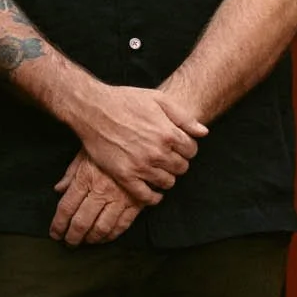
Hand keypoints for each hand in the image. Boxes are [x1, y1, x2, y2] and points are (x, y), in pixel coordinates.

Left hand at [50, 154, 149, 245]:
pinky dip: (112, 235)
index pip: (66, 208)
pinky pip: (122, 225)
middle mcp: (101, 190)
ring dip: (91, 239)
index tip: (55, 233)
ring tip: (86, 241)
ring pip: (102, 228)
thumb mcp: (85, 153)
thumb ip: (71, 174)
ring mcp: (120, 197)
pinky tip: (105, 237)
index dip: (58, 225)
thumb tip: (58, 190)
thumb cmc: (109, 145)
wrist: (140, 139)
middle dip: (73, 237)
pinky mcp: (137, 201)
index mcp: (86, 178)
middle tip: (69, 243)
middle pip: (81, 222)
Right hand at [71, 82, 206, 199]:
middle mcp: (157, 152)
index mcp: (168, 133)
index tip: (179, 147)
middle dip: (178, 162)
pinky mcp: (125, 176)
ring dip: (167, 177)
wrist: (93, 109)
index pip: (192, 150)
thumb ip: (184, 117)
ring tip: (159, 170)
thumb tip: (203, 132)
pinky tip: (153, 192)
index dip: (187, 148)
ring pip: (167, 182)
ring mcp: (141, 166)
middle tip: (168, 157)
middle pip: (182, 167)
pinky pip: (146, 196)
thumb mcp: (158, 99)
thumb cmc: (125, 100)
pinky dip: (153, 197)